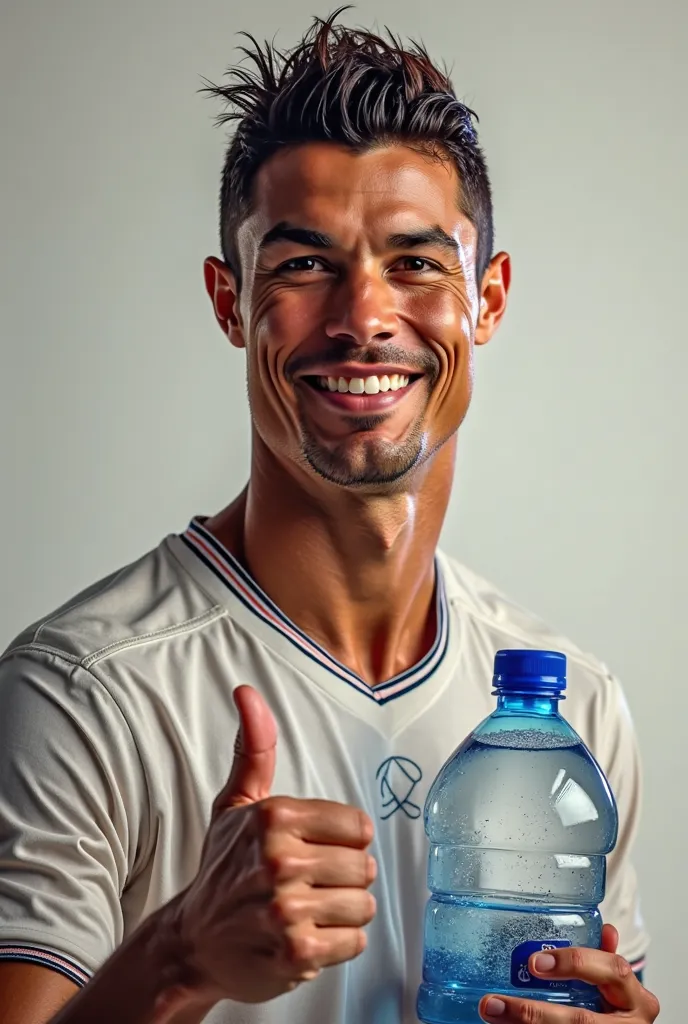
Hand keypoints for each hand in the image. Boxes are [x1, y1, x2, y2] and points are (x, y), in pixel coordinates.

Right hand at [161, 685, 376, 1007]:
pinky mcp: (295, 953)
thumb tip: (246, 692)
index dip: (343, 842)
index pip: (359, 826)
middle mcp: (279, 860)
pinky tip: (308, 938)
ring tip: (310, 912)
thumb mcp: (235, 804)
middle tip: (312, 885)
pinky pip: (354, 943)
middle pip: (365, 867)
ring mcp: (287, 909)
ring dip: (343, 914)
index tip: (317, 850)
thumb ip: (254, 748)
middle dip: (345, 879)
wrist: (192, 943)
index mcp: (274, 817)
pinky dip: (338, 945)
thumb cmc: (223, 869)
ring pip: (363, 906)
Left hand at [479, 924, 658, 1022]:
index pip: (611, 971)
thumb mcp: (619, 984)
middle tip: (494, 1002)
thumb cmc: (620, 1008)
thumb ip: (605, 960)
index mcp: (637, 999)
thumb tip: (605, 930)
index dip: (574, 963)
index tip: (535, 962)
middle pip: (580, 1022)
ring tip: (491, 1013)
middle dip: (533, 1013)